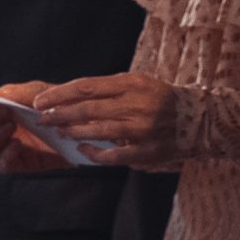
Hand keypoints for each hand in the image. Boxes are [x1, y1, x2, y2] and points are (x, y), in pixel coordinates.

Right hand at [0, 83, 69, 173]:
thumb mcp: (39, 92)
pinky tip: (18, 144)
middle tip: (6, 114)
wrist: (82, 125)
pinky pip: (2, 165)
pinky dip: (6, 155)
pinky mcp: (19, 162)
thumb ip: (15, 92)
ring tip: (12, 127)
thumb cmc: (57, 105)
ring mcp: (7, 146)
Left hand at [33, 73, 183, 167]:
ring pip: (98, 131)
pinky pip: (114, 155)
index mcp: (132, 83)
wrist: (198, 119)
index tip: (41, 101)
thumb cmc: (159, 99)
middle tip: (42, 118)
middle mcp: (136, 104)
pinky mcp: (146, 151)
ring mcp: (142, 129)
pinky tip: (81, 149)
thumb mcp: (138, 83)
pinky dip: (94, 152)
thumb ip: (109, 89)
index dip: (61, 95)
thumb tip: (70, 98)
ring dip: (73, 131)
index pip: (87, 87)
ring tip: (58, 131)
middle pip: (88, 109)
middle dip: (60, 114)